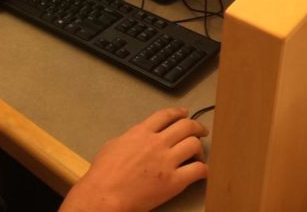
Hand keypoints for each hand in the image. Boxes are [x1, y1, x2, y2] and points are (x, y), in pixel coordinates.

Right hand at [61, 107, 207, 211]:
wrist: (106, 195)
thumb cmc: (103, 173)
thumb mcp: (113, 145)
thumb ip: (129, 138)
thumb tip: (136, 139)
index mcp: (141, 132)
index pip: (165, 115)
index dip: (178, 112)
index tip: (185, 113)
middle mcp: (157, 143)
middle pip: (185, 126)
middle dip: (196, 126)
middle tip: (200, 131)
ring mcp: (167, 161)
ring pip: (194, 144)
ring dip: (199, 148)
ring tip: (198, 154)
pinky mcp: (174, 182)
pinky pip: (198, 170)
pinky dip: (202, 169)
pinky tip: (200, 171)